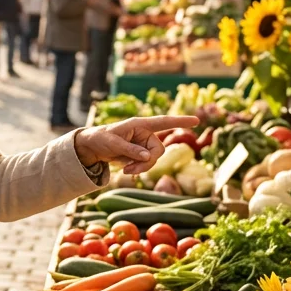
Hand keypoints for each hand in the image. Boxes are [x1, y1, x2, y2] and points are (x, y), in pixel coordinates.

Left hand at [73, 115, 200, 174]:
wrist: (94, 147)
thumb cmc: (101, 138)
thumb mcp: (113, 143)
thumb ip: (131, 149)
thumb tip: (148, 157)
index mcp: (140, 124)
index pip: (163, 122)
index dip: (180, 121)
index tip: (196, 121)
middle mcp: (145, 133)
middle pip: (159, 150)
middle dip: (147, 162)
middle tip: (131, 169)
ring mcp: (144, 144)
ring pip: (154, 159)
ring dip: (142, 167)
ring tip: (126, 169)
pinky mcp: (141, 154)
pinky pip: (147, 164)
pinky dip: (139, 169)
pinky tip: (127, 169)